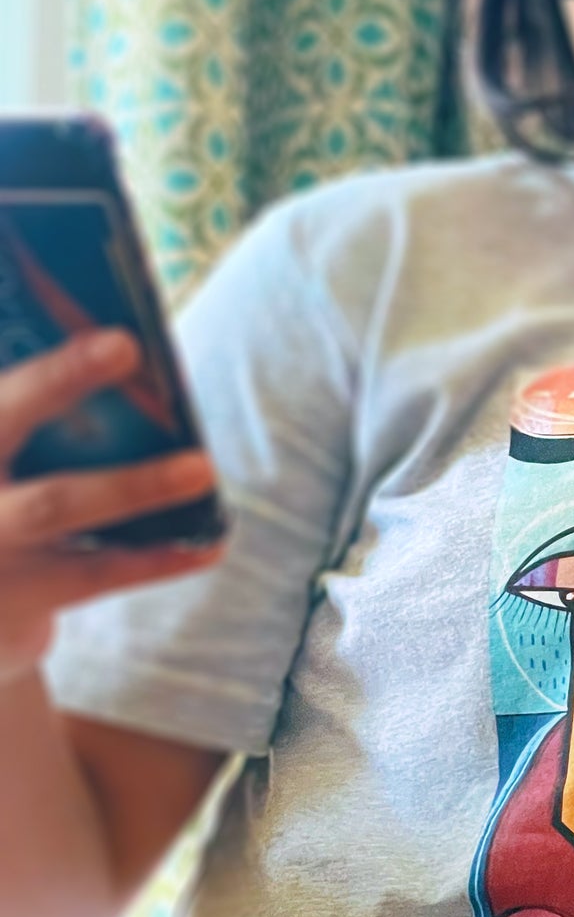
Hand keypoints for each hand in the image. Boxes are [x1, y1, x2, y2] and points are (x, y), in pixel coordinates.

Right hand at [0, 331, 223, 687]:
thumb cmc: (6, 502)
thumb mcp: (11, 453)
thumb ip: (35, 416)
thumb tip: (114, 348)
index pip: (1, 391)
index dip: (47, 361)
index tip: (93, 323)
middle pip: (7, 415)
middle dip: (61, 376)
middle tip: (123, 342)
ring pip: (59, 502)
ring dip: (135, 482)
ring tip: (201, 468)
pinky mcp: (23, 593)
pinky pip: (99, 572)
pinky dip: (159, 558)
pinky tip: (210, 544)